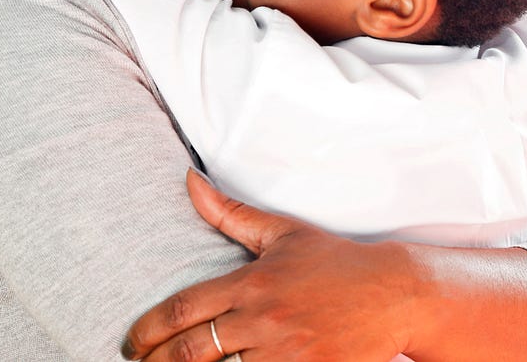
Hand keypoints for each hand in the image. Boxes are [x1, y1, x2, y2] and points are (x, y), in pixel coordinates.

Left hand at [122, 170, 417, 360]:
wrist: (395, 294)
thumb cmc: (336, 263)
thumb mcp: (284, 233)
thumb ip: (231, 213)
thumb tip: (189, 181)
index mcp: (253, 282)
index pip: (183, 308)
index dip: (147, 329)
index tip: (131, 341)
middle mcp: (263, 319)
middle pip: (190, 351)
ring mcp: (284, 352)